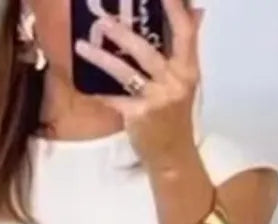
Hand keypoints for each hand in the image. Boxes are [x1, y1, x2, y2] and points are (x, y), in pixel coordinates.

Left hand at [74, 0, 202, 172]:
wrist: (173, 155)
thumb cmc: (176, 114)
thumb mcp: (186, 79)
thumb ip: (185, 47)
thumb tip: (196, 10)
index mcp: (188, 68)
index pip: (184, 31)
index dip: (174, 8)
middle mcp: (175, 81)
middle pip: (147, 51)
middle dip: (123, 34)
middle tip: (101, 19)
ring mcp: (156, 100)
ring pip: (126, 73)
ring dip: (102, 59)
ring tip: (82, 46)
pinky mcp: (139, 116)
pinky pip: (113, 99)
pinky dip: (97, 91)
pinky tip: (82, 83)